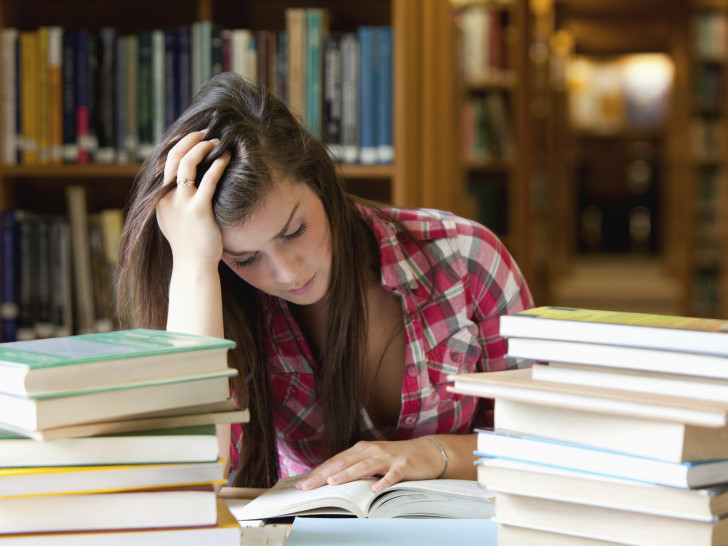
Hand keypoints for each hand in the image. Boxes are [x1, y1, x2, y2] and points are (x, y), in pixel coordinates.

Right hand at [156, 131, 230, 269]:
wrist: (193, 267)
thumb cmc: (190, 245)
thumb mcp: (175, 221)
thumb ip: (175, 203)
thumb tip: (185, 187)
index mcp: (160, 199)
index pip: (166, 162)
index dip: (179, 145)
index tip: (193, 137)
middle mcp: (167, 197)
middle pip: (174, 157)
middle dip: (190, 140)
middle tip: (206, 132)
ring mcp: (181, 203)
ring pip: (187, 164)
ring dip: (202, 148)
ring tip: (217, 142)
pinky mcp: (198, 210)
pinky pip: (208, 181)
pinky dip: (217, 166)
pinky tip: (226, 159)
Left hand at [295, 438, 447, 492]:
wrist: (426, 452)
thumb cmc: (395, 459)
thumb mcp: (373, 461)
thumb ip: (355, 467)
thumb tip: (331, 480)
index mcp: (361, 449)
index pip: (336, 461)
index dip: (319, 472)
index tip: (302, 484)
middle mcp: (372, 450)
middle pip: (345, 463)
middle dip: (324, 474)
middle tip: (308, 486)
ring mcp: (387, 457)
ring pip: (364, 466)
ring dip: (348, 474)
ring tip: (334, 482)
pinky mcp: (402, 466)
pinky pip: (391, 476)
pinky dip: (383, 482)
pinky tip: (375, 489)